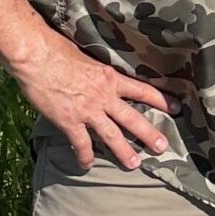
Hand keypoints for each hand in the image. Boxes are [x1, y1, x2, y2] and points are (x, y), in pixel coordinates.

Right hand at [13, 28, 176, 170]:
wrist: (36, 56)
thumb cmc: (58, 50)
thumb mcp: (88, 57)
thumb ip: (98, 72)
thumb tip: (101, 75)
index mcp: (111, 77)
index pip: (143, 90)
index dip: (161, 100)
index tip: (177, 108)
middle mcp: (104, 96)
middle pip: (132, 118)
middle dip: (150, 134)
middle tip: (163, 147)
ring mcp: (88, 110)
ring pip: (112, 136)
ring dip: (124, 152)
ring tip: (134, 165)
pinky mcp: (70, 121)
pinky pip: (81, 144)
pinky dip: (84, 157)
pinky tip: (86, 166)